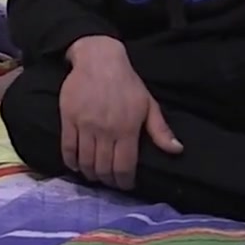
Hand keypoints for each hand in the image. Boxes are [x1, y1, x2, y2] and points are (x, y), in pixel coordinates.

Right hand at [59, 37, 181, 190]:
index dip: (124, 181)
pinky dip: (71, 162)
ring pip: (86, 161)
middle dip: (107, 180)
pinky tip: (76, 166)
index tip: (125, 185)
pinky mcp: (68, 119)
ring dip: (90, 174)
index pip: (124, 166)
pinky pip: (67, 148)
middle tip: (110, 182)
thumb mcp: (149, 104)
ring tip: (94, 176)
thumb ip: (160, 130)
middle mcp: (105, 131)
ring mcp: (85, 126)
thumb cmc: (127, 83)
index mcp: (127, 129)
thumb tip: (177, 150)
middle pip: (104, 168)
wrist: (99, 60)